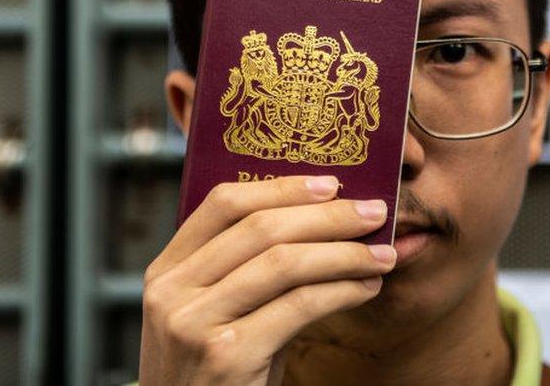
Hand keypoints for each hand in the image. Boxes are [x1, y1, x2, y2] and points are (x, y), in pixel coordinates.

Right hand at [139, 175, 394, 384]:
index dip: (281, 187)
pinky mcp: (226, 355)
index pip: (222, 204)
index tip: (330, 183)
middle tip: (374, 212)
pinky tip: (366, 288)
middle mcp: (171, 292)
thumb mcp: (214, 318)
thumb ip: (244, 272)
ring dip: (345, 253)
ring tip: (384, 254)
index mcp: (165, 272)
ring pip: (284, 263)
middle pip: (260, 228)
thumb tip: (322, 220)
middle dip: (328, 216)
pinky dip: (341, 290)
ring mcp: (194, 323)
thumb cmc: (216, 379)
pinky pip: (299, 306)